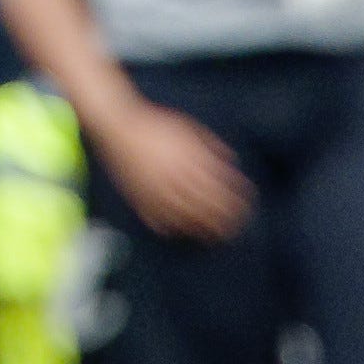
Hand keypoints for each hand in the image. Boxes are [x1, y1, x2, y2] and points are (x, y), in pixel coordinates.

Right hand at [97, 96, 251, 241]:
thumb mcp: (188, 128)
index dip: (235, 202)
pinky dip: (173, 229)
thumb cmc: (156, 126)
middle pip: (205, 209)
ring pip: (185, 220)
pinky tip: (181, 231)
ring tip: (214, 237)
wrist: (118, 127)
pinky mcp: (140, 200)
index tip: (246, 208)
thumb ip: (211, 145)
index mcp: (188, 162)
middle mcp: (174, 180)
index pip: (218, 189)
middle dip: (223, 222)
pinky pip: (160, 222)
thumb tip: (233, 161)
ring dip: (202, 230)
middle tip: (235, 229)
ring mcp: (157, 193)